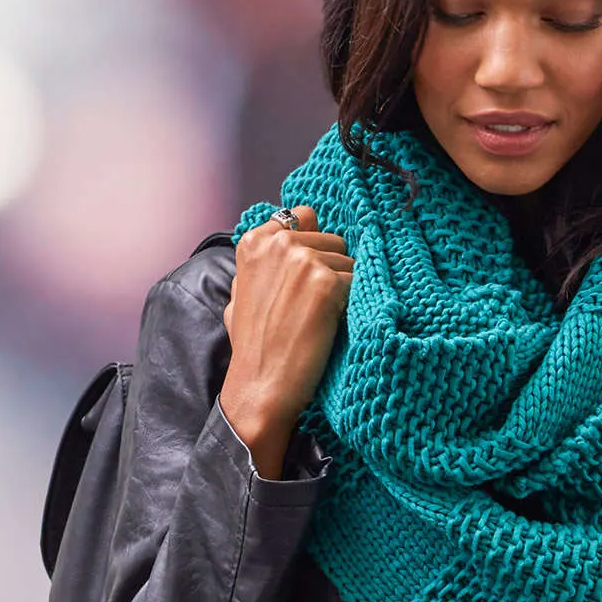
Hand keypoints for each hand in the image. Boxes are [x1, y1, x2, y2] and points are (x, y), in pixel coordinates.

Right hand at [219, 206, 353, 479]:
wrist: (261, 385)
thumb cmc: (255, 346)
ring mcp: (302, 260)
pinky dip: (353, 304)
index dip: (315, 244)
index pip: (304, 215)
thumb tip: (288, 235)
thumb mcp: (242, 292)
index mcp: (254, 240)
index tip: (310, 274)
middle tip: (314, 307)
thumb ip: (263, 261)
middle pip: (334, 240)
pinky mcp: (325, 282)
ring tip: (321, 319)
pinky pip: (359, 283)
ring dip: (345, 289)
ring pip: (350, 263)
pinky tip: (333, 325)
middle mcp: (279, 243)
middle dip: (332, 269)